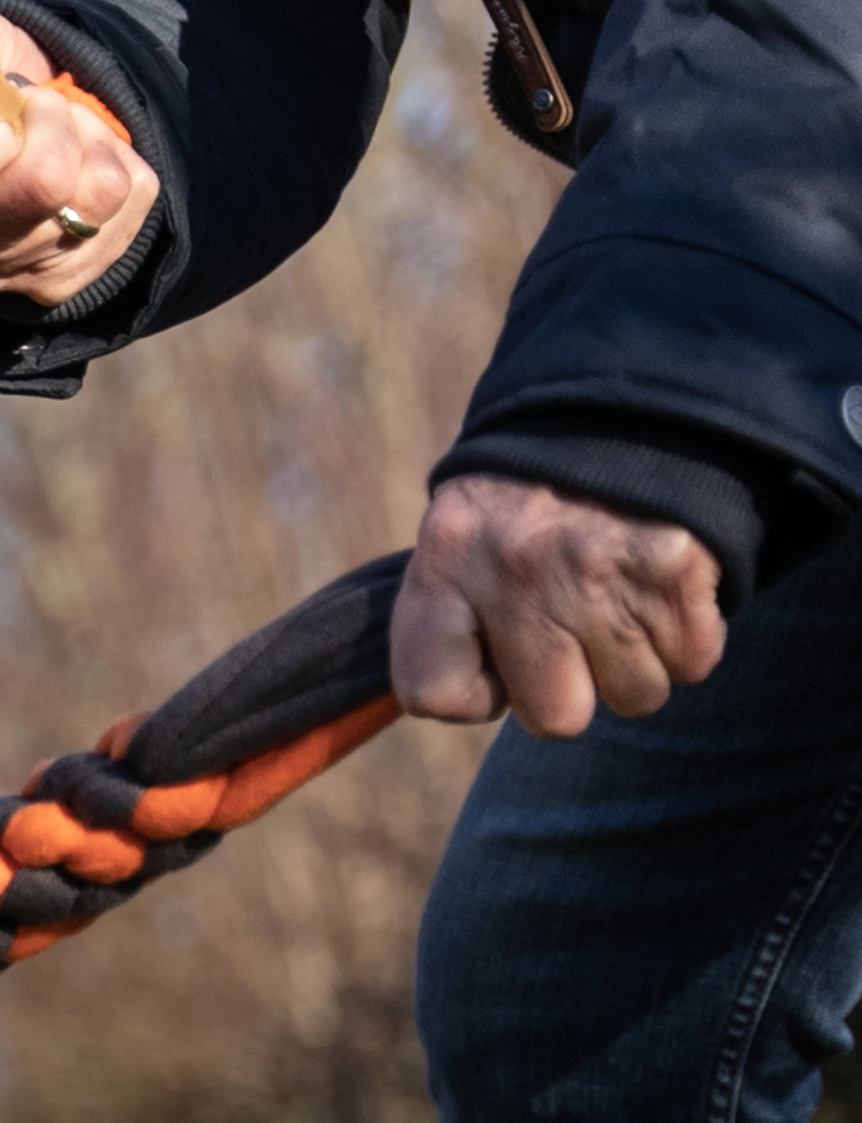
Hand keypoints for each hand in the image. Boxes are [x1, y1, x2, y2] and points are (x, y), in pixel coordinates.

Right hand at [0, 10, 162, 309]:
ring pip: (100, 190)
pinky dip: (117, 160)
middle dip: (53, 121)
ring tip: (60, 131)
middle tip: (35, 106)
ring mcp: (10, 274)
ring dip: (91, 139)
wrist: (12, 128)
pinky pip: (132, 197)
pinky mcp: (63, 280)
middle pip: (44, 184)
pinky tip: (79, 162)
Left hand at [392, 474, 725, 737]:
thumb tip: (445, 707)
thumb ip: (445, 621)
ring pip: (634, 696)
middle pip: (554, 719)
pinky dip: (687, 634)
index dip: (473, 693)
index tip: (494, 658)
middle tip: (575, 624)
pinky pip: (692, 662)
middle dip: (571, 687)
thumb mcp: (462, 535)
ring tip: (622, 594)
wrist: (634, 403)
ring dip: (637, 660)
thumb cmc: (536, 499)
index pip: (431, 693)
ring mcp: (600, 571)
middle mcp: (518, 569)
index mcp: (448, 557)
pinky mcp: (675, 568)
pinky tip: (661, 584)